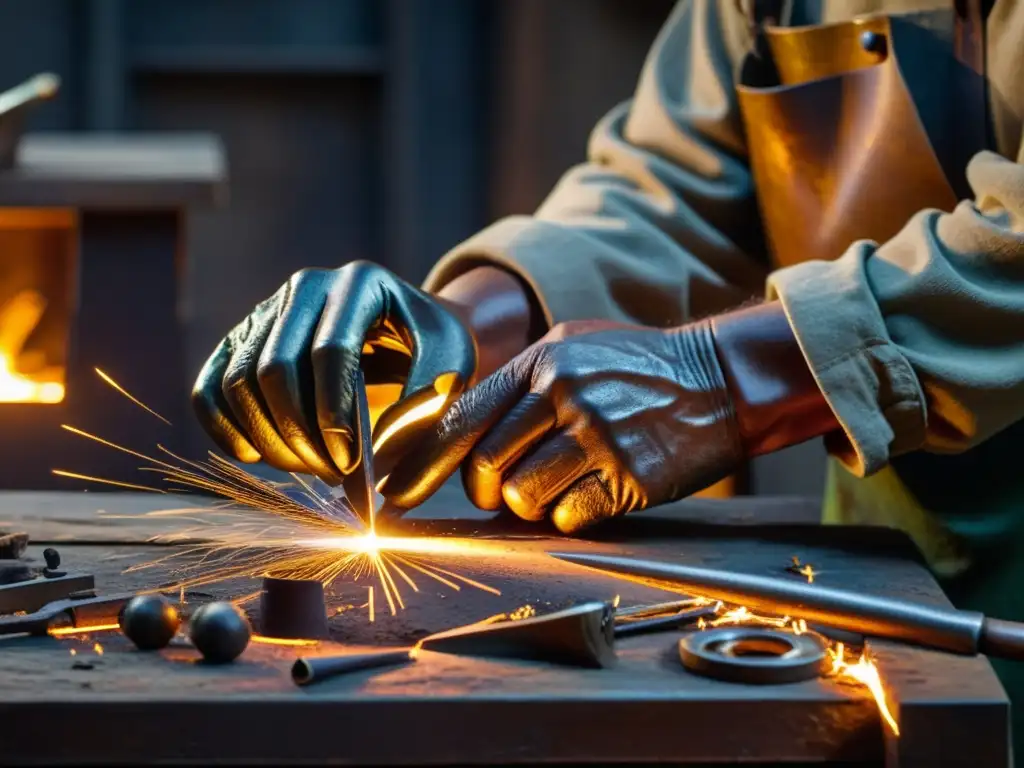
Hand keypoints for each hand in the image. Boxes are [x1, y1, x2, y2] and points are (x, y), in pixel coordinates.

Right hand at [191, 261, 475, 482]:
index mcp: (359, 284)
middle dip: (301, 434)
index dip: (334, 413)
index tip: (351, 463)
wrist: (408, 330)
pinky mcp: (242, 339)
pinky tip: (255, 457)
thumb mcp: (453, 365)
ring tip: (310, 469)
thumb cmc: (433, 349)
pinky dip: (224, 428)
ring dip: (269, 439)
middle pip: (276, 368)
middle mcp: (305, 287)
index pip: (330, 351)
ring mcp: (267, 310)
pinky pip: (211, 386)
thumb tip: (378, 459)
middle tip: (334, 474)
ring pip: (239, 381)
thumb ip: (428, 405)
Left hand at [381, 319, 743, 533]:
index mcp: (540, 361)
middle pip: (482, 466)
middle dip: (481, 490)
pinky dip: (570, 515)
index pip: (459, 418)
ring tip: (559, 484)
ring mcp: (597, 435)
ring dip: (529, 504)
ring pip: (521, 498)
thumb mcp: (572, 349)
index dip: (418, 461)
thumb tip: (452, 431)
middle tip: (499, 490)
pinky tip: (593, 493)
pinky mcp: (628, 475)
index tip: (393, 491)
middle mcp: (563, 394)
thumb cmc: (637, 368)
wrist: (720, 379)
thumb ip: (516, 384)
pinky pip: (568, 517)